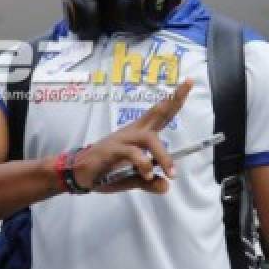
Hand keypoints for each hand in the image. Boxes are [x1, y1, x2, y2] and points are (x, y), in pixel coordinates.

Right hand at [69, 80, 193, 193]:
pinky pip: (133, 153)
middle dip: (172, 100)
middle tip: (187, 85)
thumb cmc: (106, 170)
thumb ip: (149, 182)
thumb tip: (165, 186)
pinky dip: (143, 164)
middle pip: (156, 112)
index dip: (174, 100)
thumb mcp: (131, 179)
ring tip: (171, 172)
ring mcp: (123, 139)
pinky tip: (147, 175)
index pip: (160, 114)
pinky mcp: (113, 149)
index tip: (189, 82)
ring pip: (149, 139)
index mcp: (140, 134)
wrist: (79, 173)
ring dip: (163, 155)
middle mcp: (133, 132)